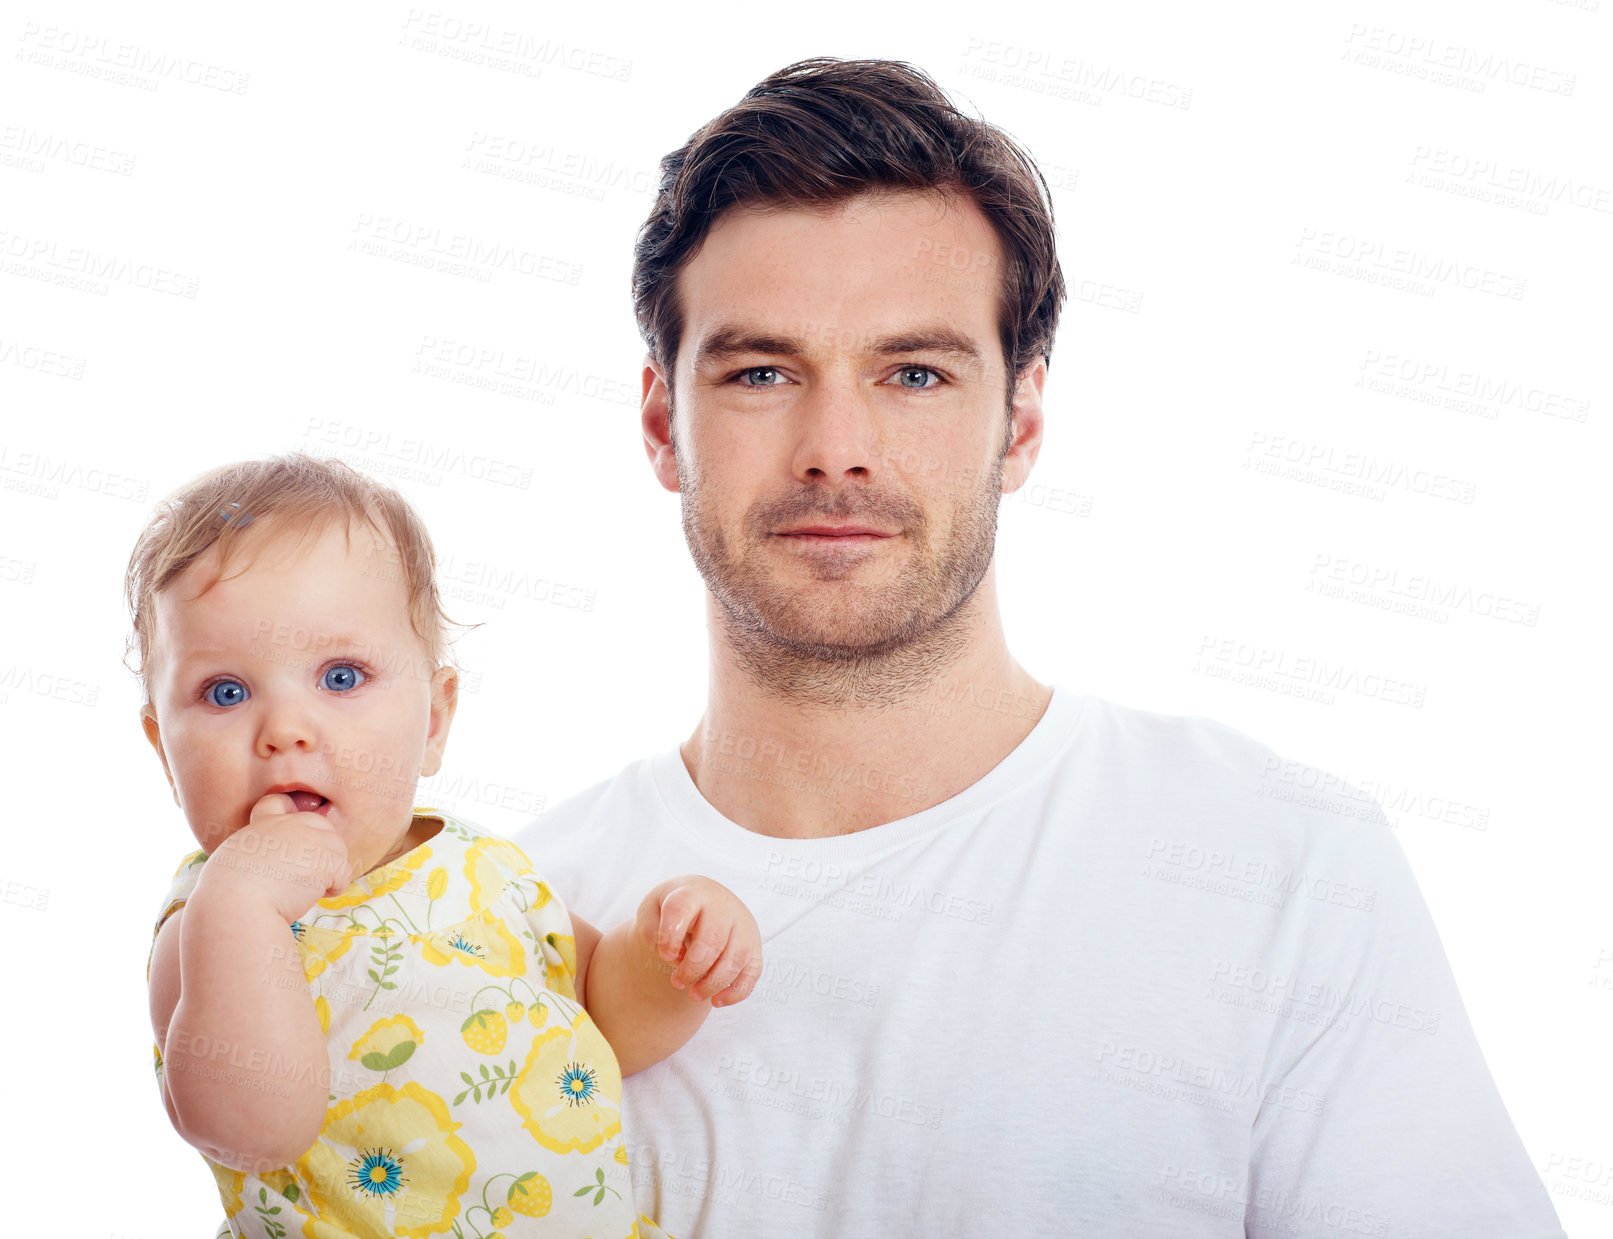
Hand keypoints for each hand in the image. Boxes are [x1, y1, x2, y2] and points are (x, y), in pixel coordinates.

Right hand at [200, 793, 353, 923]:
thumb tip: (267, 864)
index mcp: (263, 824)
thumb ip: (254, 853)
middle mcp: (289, 825)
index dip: (290, 815)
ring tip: (311, 888)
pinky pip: (344, 872)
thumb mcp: (232, 860)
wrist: (236, 904)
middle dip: (321, 847)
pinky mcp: (326, 860)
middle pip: (321, 825)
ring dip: (330, 869)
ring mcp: (311, 840)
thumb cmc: (226, 892)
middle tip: (307, 873)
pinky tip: (320, 896)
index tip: (292, 838)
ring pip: (337, 849)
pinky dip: (336, 886)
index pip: (279, 803)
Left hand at [636, 876, 761, 1006]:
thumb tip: (674, 956)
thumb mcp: (653, 909)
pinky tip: (716, 1001)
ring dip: (712, 983)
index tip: (664, 954)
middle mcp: (723, 906)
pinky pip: (752, 973)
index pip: (681, 908)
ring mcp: (743, 926)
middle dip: (692, 968)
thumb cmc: (676, 909)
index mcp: (693, 893)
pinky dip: (735, 992)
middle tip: (677, 982)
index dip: (669, 936)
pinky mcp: (754, 947)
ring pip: (734, 959)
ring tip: (693, 995)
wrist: (706, 900)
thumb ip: (651, 930)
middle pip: (712, 940)